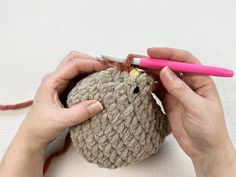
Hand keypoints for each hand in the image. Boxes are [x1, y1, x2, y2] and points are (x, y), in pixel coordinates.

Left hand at [17, 51, 105, 150]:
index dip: (90, 63)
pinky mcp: (65, 90)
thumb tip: (98, 104)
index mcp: (51, 82)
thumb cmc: (39, 127)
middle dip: (91, 60)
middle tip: (106, 67)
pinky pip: (79, 77)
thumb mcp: (59, 121)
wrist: (32, 136)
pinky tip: (98, 82)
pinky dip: (90, 76)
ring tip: (104, 73)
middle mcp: (55, 79)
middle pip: (74, 59)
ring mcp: (60, 83)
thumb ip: (79, 113)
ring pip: (77, 67)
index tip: (104, 68)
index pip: (73, 65)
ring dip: (91, 67)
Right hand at [147, 47, 235, 176]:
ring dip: (147, 73)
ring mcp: (176, 92)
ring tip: (134, 70)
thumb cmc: (209, 129)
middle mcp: (187, 83)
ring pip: (160, 77)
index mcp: (200, 79)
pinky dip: (147, 86)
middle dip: (153, 62)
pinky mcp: (168, 101)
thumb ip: (179, 89)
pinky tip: (139, 83)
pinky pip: (156, 89)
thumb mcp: (196, 107)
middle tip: (136, 60)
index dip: (167, 54)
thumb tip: (165, 71)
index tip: (152, 53)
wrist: (204, 149)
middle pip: (169, 67)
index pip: (183, 60)